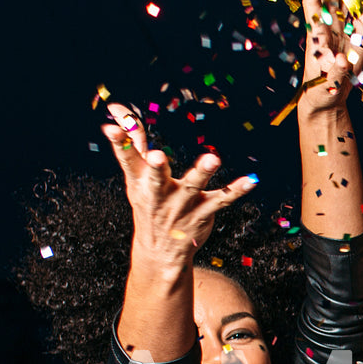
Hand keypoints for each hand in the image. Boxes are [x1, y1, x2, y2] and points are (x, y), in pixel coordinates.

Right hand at [102, 103, 257, 268]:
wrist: (160, 250)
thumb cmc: (148, 203)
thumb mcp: (136, 176)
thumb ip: (132, 144)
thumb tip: (116, 113)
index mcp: (139, 180)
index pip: (127, 158)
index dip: (120, 143)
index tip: (111, 128)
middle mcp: (158, 192)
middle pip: (156, 177)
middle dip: (156, 167)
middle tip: (157, 156)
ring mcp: (181, 204)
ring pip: (192, 186)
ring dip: (201, 172)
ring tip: (212, 158)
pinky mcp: (203, 212)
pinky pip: (222, 199)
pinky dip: (237, 190)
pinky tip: (251, 180)